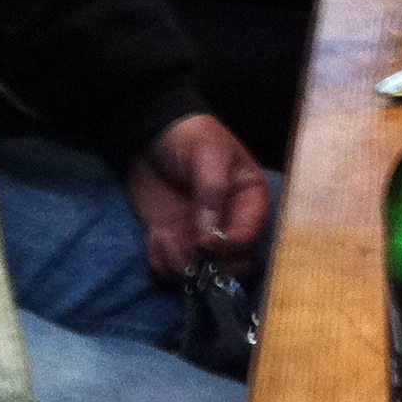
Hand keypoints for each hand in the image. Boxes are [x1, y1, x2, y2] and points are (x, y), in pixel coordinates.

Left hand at [127, 113, 270, 278]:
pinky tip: (155, 239)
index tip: (207, 246)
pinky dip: (161, 260)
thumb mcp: (208, 154)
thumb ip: (213, 190)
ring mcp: (197, 231)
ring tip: (164, 240)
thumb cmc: (190, 138)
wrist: (151, 135)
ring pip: (199, 266)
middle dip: (211, 264)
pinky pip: (169, 262)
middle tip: (190, 257)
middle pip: (232, 258)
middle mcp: (227, 219)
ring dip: (181, 263)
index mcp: (247, 197)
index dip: (232, 244)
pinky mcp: (171, 236)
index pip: (250, 232)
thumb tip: (211, 232)